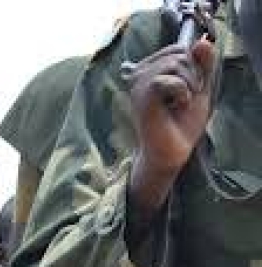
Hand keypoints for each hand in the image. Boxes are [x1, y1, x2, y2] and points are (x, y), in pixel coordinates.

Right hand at [127, 38, 216, 210]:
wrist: (172, 150)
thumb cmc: (182, 121)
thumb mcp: (199, 84)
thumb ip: (203, 62)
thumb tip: (201, 41)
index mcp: (149, 69)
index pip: (180, 48)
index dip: (194, 66)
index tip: (187, 90)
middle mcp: (139, 73)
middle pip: (180, 52)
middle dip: (193, 75)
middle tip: (184, 98)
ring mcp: (138, 83)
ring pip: (177, 63)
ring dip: (189, 85)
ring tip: (179, 103)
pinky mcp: (141, 95)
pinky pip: (169, 78)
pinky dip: (182, 92)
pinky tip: (175, 106)